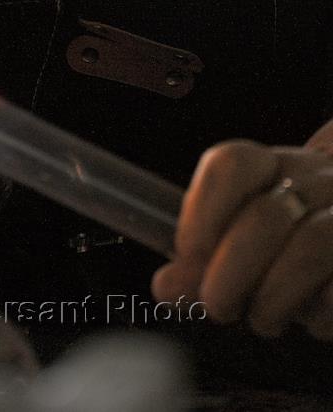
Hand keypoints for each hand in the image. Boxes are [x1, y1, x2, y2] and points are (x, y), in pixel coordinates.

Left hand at [152, 139, 332, 338]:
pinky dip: (321, 311)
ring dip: (275, 295)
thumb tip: (167, 288)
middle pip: (267, 215)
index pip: (232, 164)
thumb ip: (202, 260)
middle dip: (231, 271)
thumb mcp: (242, 239)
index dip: (202, 211)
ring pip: (315, 244)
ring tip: (262, 319)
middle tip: (216, 305)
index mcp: (273, 165)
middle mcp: (320, 179)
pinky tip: (311, 319)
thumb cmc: (292, 239)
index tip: (187, 254)